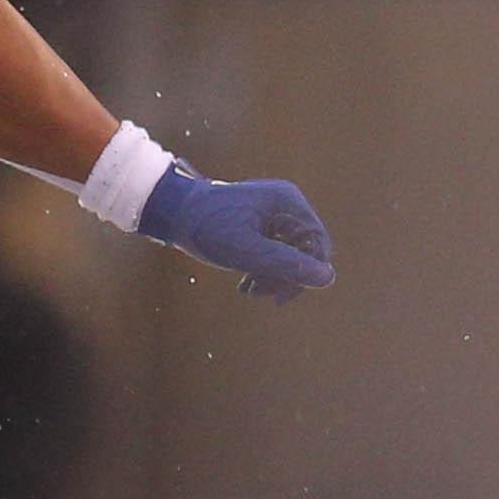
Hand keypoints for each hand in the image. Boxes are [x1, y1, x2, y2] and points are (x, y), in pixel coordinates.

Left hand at [138, 168, 334, 301]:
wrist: (170, 211)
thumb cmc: (205, 227)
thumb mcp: (246, 251)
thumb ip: (285, 264)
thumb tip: (327, 277)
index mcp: (287, 202)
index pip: (317, 242)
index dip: (307, 271)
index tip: (282, 295)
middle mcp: (285, 204)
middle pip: (304, 248)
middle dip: (285, 274)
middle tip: (261, 294)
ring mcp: (272, 213)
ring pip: (289, 252)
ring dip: (273, 274)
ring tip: (249, 289)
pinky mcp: (259, 222)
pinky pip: (274, 249)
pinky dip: (263, 267)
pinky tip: (246, 284)